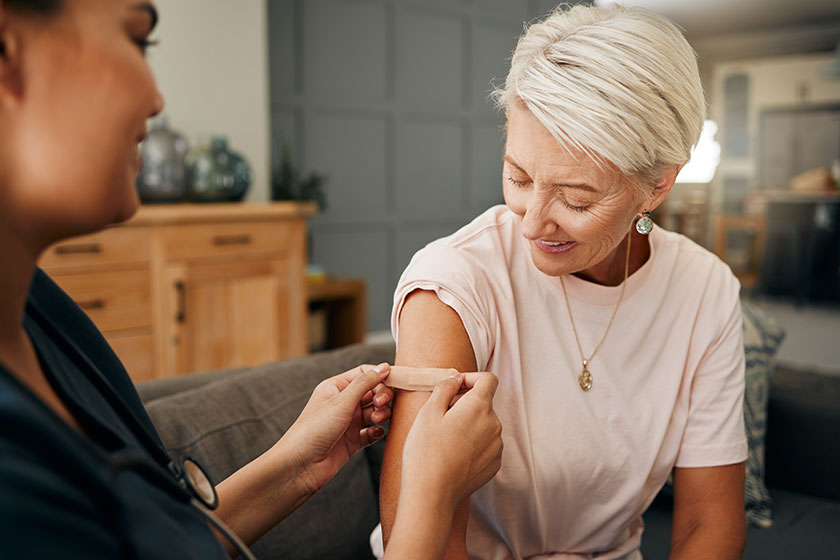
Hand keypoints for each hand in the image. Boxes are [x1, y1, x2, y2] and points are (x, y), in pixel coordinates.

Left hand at [277, 363, 393, 493]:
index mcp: (336, 387)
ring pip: (375, 412)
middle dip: (382, 397)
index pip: (365, 374)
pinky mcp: (353, 441)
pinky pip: (373, 432)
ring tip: (376, 420)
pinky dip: (377, 432)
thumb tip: (385, 366)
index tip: (395, 382)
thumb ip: (365, 383)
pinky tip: (374, 433)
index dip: (381, 377)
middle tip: (380, 405)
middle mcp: (343, 403)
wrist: (300, 465)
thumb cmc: (314, 429)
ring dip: (381, 414)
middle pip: (373, 392)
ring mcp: (348, 422)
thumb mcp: (342, 401)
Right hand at [400, 372, 502, 513]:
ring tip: (445, 438)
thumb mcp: (428, 411)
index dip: (470, 378)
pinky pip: (486, 444)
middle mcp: (494, 425)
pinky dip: (473, 443)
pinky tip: (453, 454)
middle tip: (440, 416)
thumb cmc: (426, 452)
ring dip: (469, 424)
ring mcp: (496, 447)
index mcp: (479, 407)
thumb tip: (456, 378)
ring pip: (485, 424)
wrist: (432, 495)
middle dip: (465, 403)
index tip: (454, 387)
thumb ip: (445, 387)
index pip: (488, 379)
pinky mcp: (494, 465)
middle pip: (484, 403)